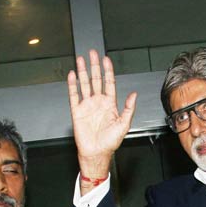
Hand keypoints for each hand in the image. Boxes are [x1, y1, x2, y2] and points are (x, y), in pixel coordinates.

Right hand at [67, 50, 136, 181]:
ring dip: (82, 72)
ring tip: (81, 60)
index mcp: (110, 104)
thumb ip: (128, 108)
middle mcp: (98, 102)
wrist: (97, 153)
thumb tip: (133, 94)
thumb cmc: (110, 142)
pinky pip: (74, 96)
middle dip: (94, 66)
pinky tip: (72, 75)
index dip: (107, 70)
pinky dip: (72, 85)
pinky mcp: (77, 112)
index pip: (109, 82)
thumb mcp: (124, 124)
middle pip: (96, 79)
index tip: (106, 59)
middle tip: (92, 53)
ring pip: (84, 84)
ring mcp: (87, 106)